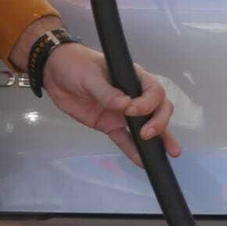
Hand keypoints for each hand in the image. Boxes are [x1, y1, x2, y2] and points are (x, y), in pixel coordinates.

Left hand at [39, 43, 180, 168]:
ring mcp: (122, 112)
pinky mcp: (110, 125)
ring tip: (172, 152)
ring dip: (159, 138)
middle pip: (157, 108)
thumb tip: (125, 105)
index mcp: (131, 76)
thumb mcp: (89, 75)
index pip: (152, 90)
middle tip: (148, 134)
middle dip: (159, 121)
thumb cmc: (75, 64)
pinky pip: (125, 139)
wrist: (54, 72)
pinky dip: (133, 150)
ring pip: (146, 125)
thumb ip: (106, 91)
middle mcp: (132, 94)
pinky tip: (143, 161)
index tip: (131, 110)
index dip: (147, 102)